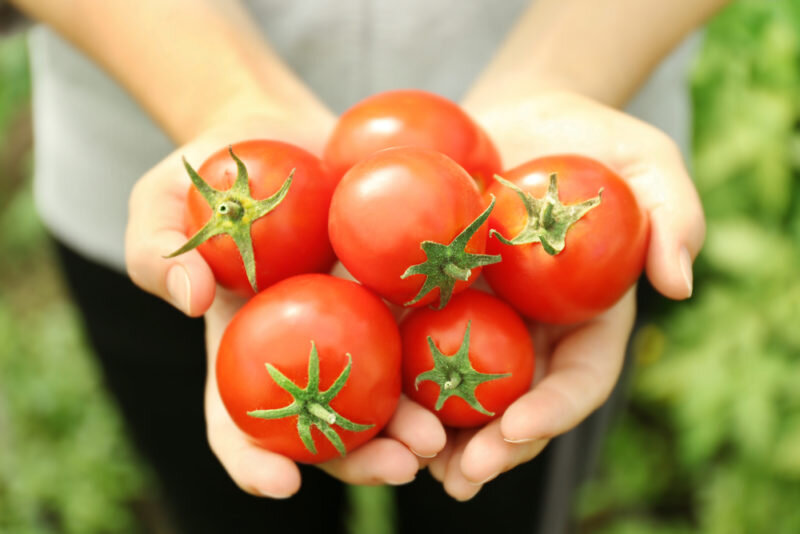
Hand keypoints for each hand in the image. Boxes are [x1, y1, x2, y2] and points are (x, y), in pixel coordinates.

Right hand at [125, 115, 445, 494]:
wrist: (279, 132)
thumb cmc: (210, 172)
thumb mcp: (162, 201)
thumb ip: (157, 249)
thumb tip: (187, 296)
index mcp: (241, 348)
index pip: (237, 422)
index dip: (253, 461)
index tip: (280, 486)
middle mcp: (302, 351)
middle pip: (326, 426)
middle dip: (361, 458)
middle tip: (401, 465)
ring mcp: (353, 323)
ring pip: (384, 391)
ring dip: (413, 423)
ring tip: (442, 438)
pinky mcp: (395, 287)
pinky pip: (423, 325)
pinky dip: (446, 354)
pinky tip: (478, 369)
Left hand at [429, 91, 704, 499]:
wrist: (515, 119)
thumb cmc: (589, 137)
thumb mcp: (647, 160)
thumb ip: (672, 213)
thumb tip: (679, 284)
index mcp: (586, 317)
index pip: (580, 377)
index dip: (556, 409)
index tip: (522, 427)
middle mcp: (531, 331)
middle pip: (515, 403)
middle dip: (493, 445)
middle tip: (464, 475)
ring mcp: (476, 318)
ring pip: (459, 391)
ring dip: (437, 434)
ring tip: (412, 465)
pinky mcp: (426, 296)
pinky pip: (407, 342)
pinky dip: (393, 379)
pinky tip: (371, 407)